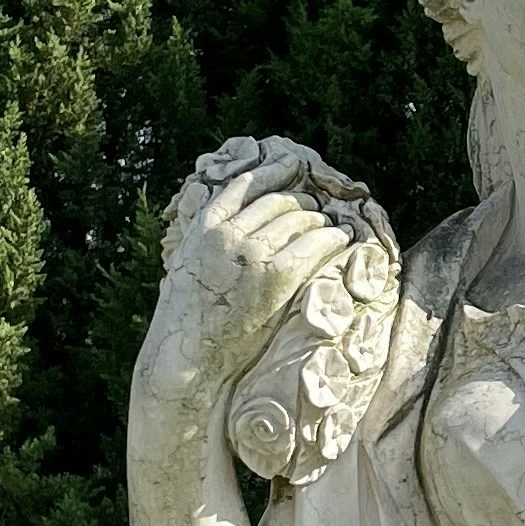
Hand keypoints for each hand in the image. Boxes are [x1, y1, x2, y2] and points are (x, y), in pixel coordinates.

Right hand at [146, 150, 347, 383]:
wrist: (189, 359)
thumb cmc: (186, 320)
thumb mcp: (183, 266)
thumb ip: (205, 239)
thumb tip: (228, 221)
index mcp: (204, 228)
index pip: (245, 185)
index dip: (274, 173)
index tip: (292, 166)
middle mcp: (229, 234)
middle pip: (278, 201)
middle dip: (302, 204)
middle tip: (316, 212)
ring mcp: (253, 254)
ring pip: (298, 219)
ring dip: (319, 220)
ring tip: (330, 228)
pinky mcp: (276, 277)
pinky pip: (314, 244)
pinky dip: (331, 238)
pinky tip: (340, 239)